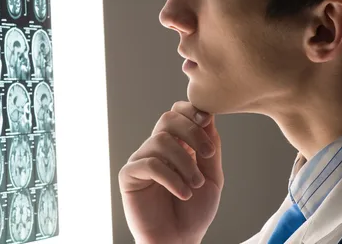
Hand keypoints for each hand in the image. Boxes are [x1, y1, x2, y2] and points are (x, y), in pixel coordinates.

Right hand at [119, 102, 223, 243]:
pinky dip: (172, 178)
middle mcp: (157, 149)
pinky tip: (183, 193)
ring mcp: (142, 160)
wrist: (179, 242)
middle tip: (207, 154)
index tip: (207, 120)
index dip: (191, 111)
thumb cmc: (194, 212)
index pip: (178, 113)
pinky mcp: (129, 175)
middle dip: (192, 131)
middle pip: (168, 119)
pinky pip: (149, 164)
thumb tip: (209, 115)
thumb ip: (211, 147)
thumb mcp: (212, 176)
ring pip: (161, 140)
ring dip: (185, 163)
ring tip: (195, 184)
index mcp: (178, 144)